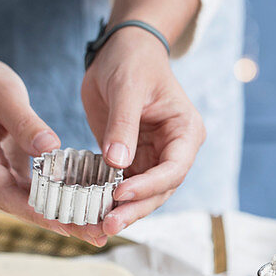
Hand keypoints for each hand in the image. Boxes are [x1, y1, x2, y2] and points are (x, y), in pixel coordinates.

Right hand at [0, 18, 106, 244]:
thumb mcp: (4, 94)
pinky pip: (36, 198)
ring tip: (100, 232)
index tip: (70, 223)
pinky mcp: (9, 180)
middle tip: (98, 235)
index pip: (8, 194)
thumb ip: (25, 122)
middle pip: (24, 209)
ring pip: (32, 209)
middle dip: (61, 223)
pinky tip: (89, 214)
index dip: (41, 212)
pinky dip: (62, 205)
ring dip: (65, 220)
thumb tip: (49, 147)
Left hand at [81, 0, 204, 236]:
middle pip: (160, 190)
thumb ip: (123, 126)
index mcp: (185, 132)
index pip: (173, 169)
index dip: (148, 186)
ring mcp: (154, 157)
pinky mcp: (132, 159)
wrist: (122, 49)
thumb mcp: (127, 88)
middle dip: (134, 208)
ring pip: (142, 193)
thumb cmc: (132, 61)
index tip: (119, 194)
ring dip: (122, 210)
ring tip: (98, 226)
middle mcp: (175, 150)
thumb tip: (117, 164)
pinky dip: (108, 198)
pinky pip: (122, 184)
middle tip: (107, 225)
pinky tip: (90, 209)